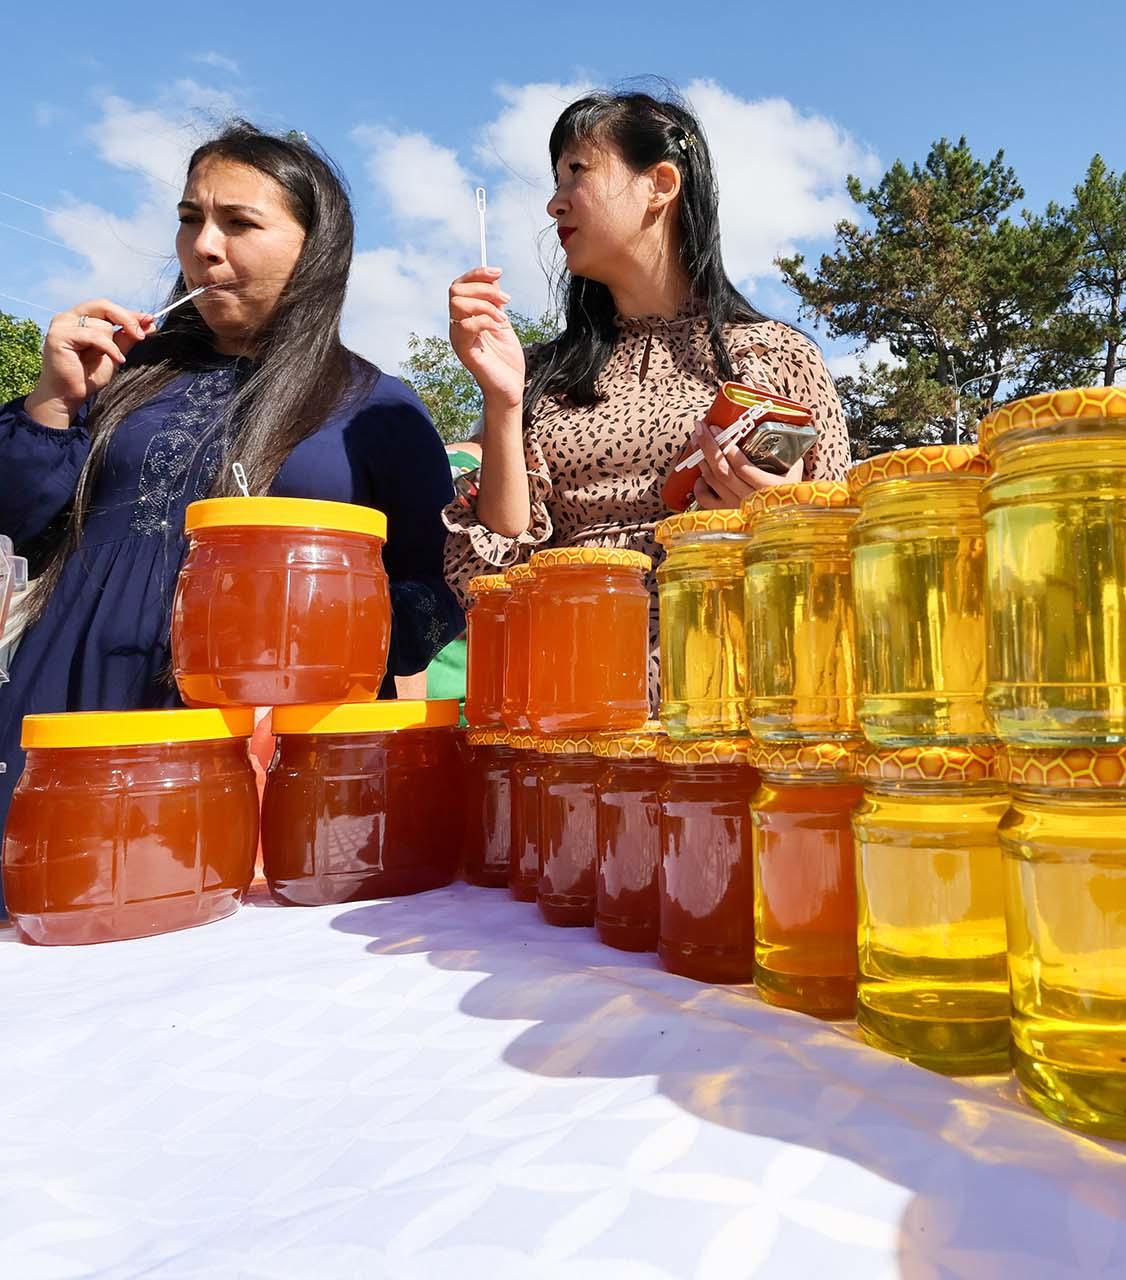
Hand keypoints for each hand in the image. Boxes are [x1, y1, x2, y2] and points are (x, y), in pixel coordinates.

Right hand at [24, 299, 154, 428]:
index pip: (107, 308)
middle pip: (103, 306)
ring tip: (111, 359)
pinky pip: (94, 336)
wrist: (69, 397)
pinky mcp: (59, 336)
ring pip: (102, 324)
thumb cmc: (88, 377)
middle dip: (126, 320)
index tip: (149, 320)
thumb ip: (127, 338)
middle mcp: (68, 317)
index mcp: (79, 318)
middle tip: (142, 335)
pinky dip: (109, 348)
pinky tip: (117, 359)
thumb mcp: (114, 354)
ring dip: (112, 345)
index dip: (128, 314)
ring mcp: (62, 325)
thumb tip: (148, 323)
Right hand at [448, 268, 525, 410]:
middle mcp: (457, 326)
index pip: (459, 285)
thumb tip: (492, 277)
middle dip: (484, 288)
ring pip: (458, 304)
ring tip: (504, 317)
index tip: (499, 272)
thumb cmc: (506, 359)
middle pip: (456, 290)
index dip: (477, 274)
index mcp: (464, 317)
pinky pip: (467, 325)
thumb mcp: (502, 322)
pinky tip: (501, 328)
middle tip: (506, 301)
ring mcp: (458, 338)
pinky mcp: (464, 351)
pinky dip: (487, 320)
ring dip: (485, 304)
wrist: (511, 387)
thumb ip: (494, 302)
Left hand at [692, 419, 803, 508]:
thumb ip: (787, 454)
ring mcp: (734, 509)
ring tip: (696, 443)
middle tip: (700, 428)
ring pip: (711, 482)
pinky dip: (699, 485)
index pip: (741, 465)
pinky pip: (705, 500)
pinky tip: (702, 475)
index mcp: (767, 487)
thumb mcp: (794, 474)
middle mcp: (748, 499)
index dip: (726, 446)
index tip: (716, 428)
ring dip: (701, 460)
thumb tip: (781, 432)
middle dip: (708, 446)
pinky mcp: (725, 516)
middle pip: (721, 470)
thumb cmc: (792, 498)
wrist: (787, 524)